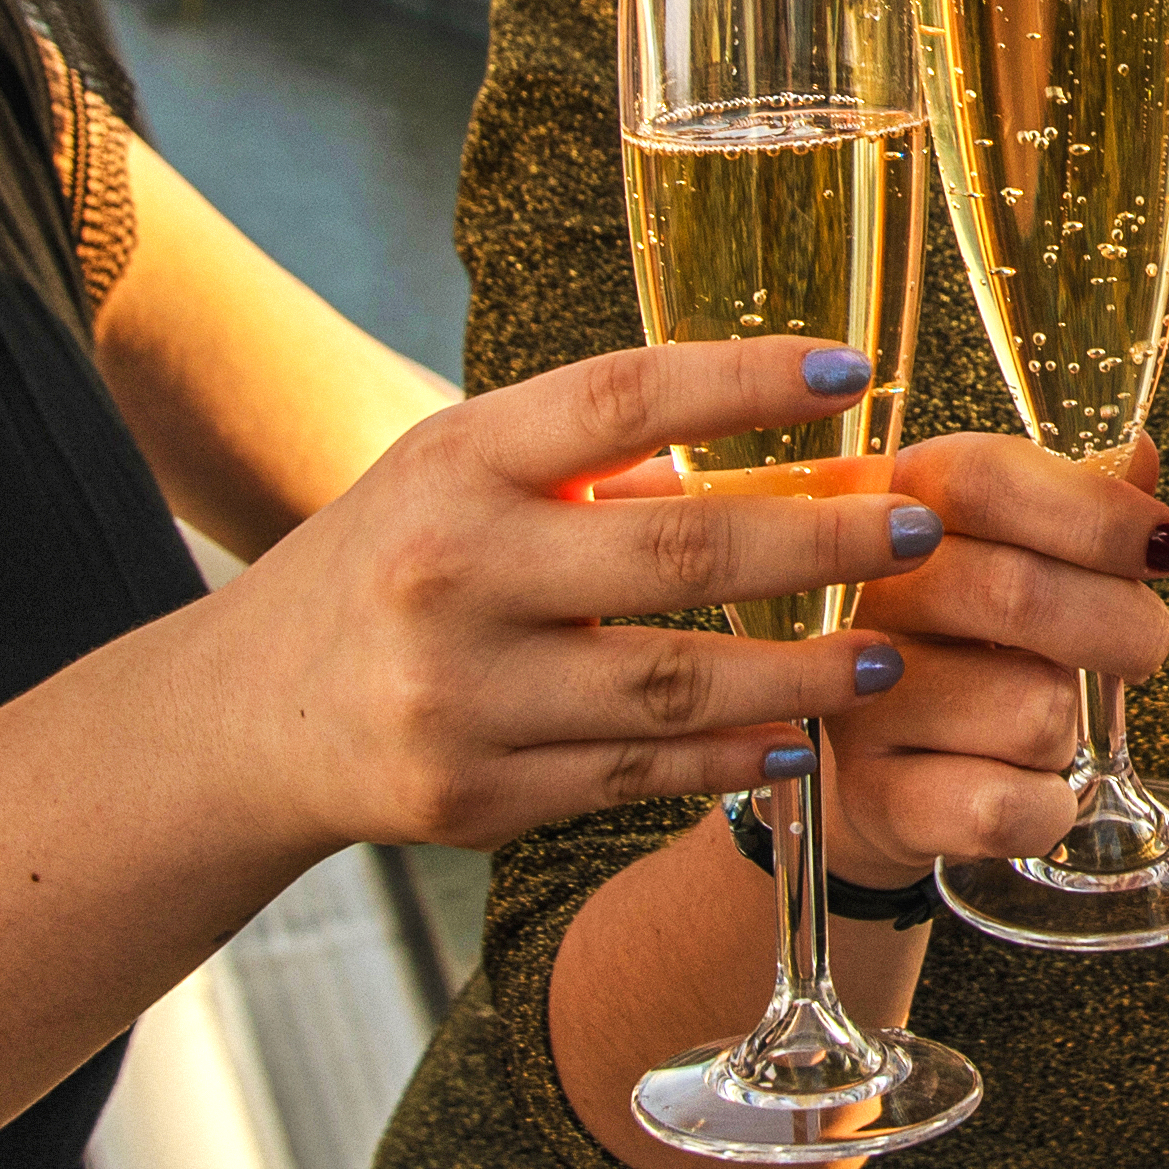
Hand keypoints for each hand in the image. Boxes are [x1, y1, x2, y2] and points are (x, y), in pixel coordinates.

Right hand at [233, 341, 934, 851]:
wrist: (248, 720)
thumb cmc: (393, 565)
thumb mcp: (458, 475)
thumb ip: (591, 461)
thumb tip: (775, 447)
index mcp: (455, 462)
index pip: (622, 396)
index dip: (746, 379)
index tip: (855, 372)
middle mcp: (451, 572)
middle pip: (680, 549)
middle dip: (823, 541)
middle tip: (921, 529)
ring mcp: (462, 694)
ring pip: (676, 683)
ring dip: (802, 671)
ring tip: (886, 654)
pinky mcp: (475, 796)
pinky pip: (638, 775)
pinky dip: (732, 760)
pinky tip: (801, 741)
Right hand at [822, 432, 1168, 882]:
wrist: (883, 768)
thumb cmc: (972, 639)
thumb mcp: (1021, 549)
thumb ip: (1084, 499)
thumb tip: (1138, 453)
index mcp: (898, 505)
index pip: (985, 479)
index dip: (1091, 510)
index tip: (1165, 545)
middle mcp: (860, 595)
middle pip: (1015, 592)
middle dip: (1124, 626)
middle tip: (1145, 647)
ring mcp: (857, 703)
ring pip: (1031, 709)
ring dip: (1074, 727)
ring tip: (1040, 721)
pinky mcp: (875, 800)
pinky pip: (1008, 807)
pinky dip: (1050, 806)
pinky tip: (1028, 786)